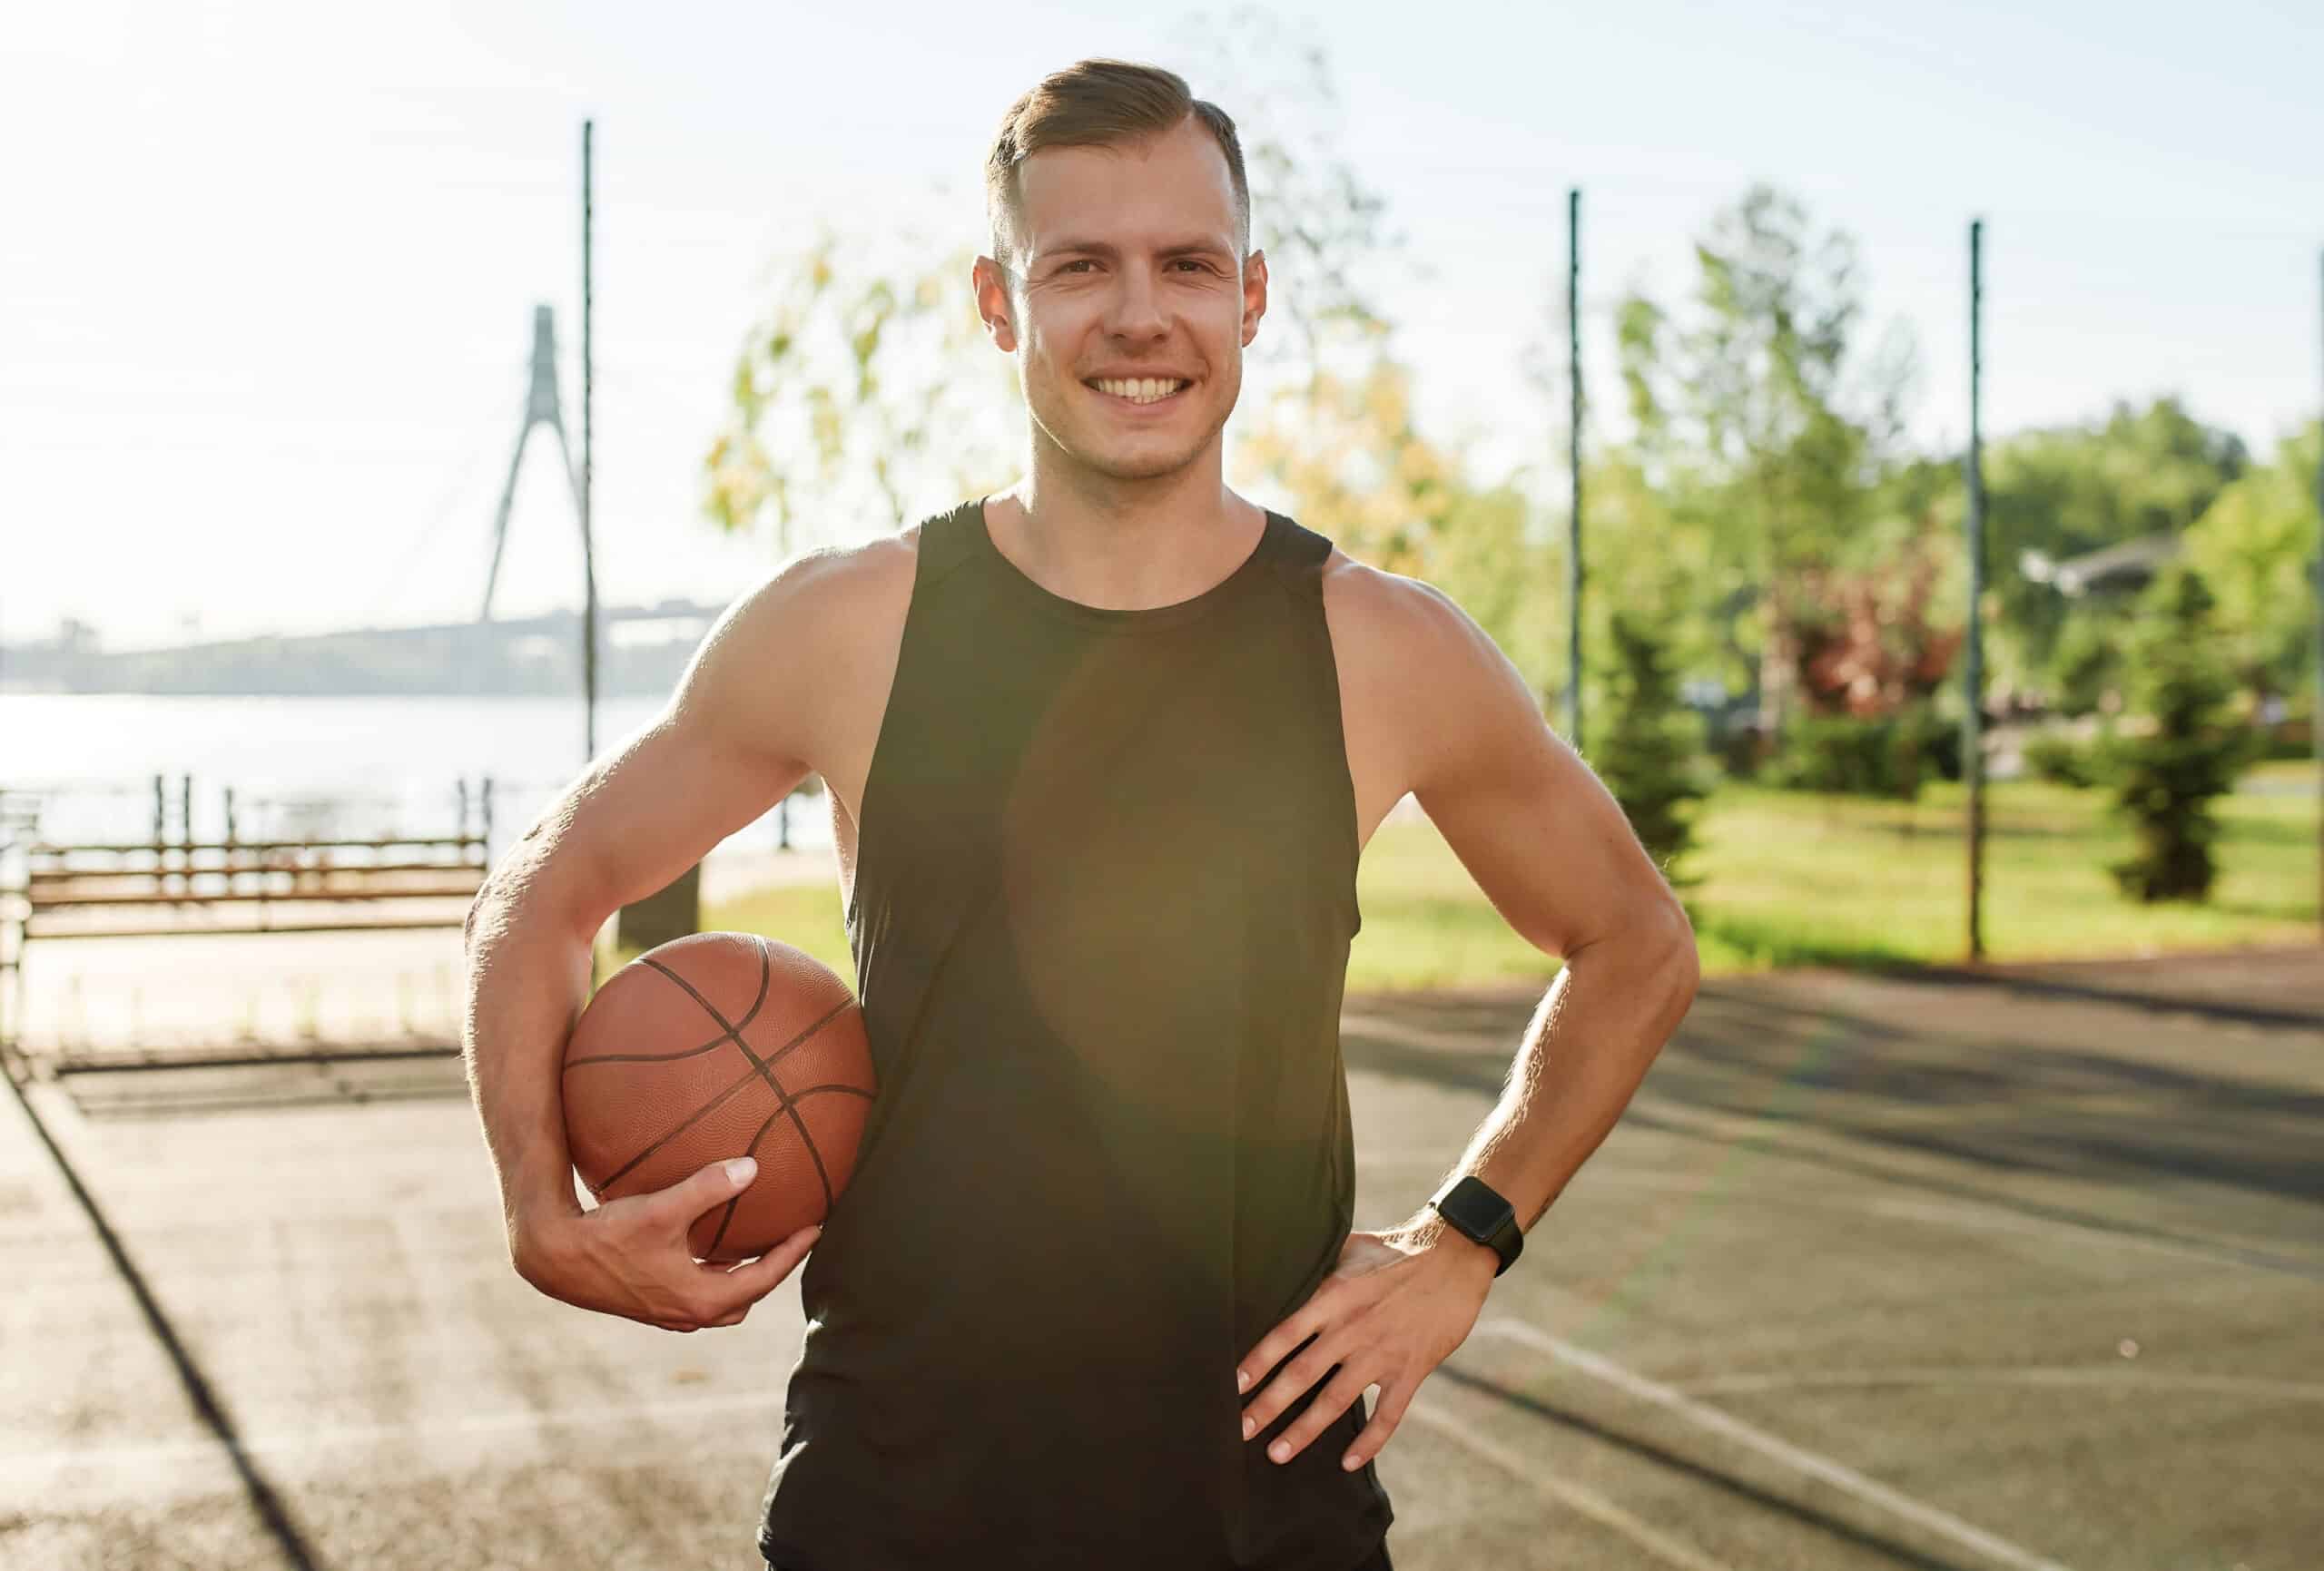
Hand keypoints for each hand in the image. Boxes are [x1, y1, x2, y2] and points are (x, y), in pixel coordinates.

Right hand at [512, 1157, 821, 1332]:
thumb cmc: (609, 1236)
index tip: (815, 1227)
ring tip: (751, 1242)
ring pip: (719, 1300)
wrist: (553, 1258)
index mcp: (700, 1299)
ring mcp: (665, 1312)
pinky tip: (703, 1241)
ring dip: (739, 1276)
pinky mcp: (647, 1302)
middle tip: (788, 1239)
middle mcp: (686, 1314)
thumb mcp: (663, 1209)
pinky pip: (694, 1290)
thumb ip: (708, 1187)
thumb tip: (753, 1167)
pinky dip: (711, 1272)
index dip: (792, 1253)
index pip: (763, 1279)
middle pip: (746, 1297)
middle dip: (770, 1271)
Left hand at [1235, 1224, 1496, 1471]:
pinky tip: (1349, 1463)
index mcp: (1333, 1297)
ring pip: (1336, 1401)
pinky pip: (1388, 1415)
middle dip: (1268, 1406)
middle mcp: (1352, 1329)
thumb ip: (1318, 1264)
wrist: (1455, 1255)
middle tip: (1241, 1430)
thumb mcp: (1350, 1247)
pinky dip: (1369, 1442)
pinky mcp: (1411, 1369)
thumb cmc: (1397, 1249)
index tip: (1234, 1386)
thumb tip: (1283, 1262)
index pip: (1285, 1334)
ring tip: (1278, 1453)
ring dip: (1305, 1430)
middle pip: (1302, 1374)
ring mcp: (1382, 1352)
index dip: (1257, 1362)